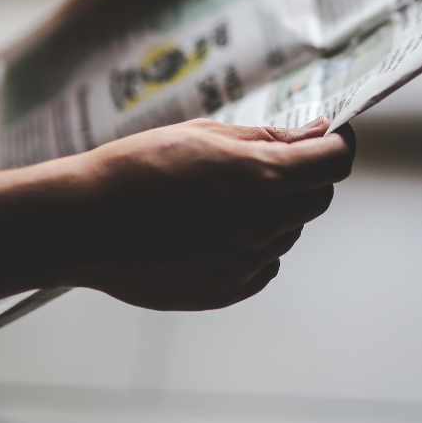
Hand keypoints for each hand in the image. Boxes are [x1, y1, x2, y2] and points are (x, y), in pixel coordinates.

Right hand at [62, 117, 354, 309]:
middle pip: (318, 198)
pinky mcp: (227, 289)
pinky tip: (213, 228)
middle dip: (306, 175)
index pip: (335, 162)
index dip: (337, 143)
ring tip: (221, 196)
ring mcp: (247, 262)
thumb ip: (267, 138)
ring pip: (287, 231)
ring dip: (274, 210)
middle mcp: (264, 224)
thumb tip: (314, 135)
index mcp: (263, 177)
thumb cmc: (137, 168)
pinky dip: (252, 244)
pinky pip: (263, 264)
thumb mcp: (205, 133)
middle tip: (270, 161)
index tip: (327, 136)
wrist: (84, 223)